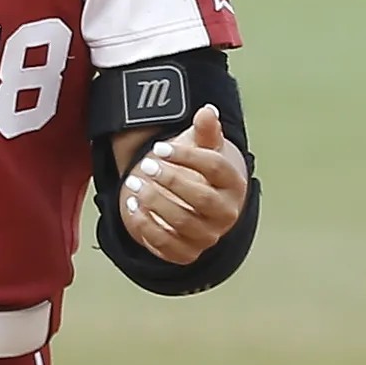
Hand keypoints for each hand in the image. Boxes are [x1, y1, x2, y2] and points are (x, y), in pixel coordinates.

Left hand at [119, 105, 247, 264]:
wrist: (190, 204)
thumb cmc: (197, 171)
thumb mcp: (201, 148)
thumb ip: (205, 132)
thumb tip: (206, 110)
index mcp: (234, 185)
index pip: (216, 169)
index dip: (187, 156)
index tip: (159, 147)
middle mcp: (227, 214)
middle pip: (202, 199)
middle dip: (171, 180)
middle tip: (145, 165)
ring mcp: (208, 236)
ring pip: (183, 222)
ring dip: (154, 202)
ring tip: (132, 184)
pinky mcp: (187, 253)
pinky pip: (166, 244)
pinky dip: (145, 225)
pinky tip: (131, 205)